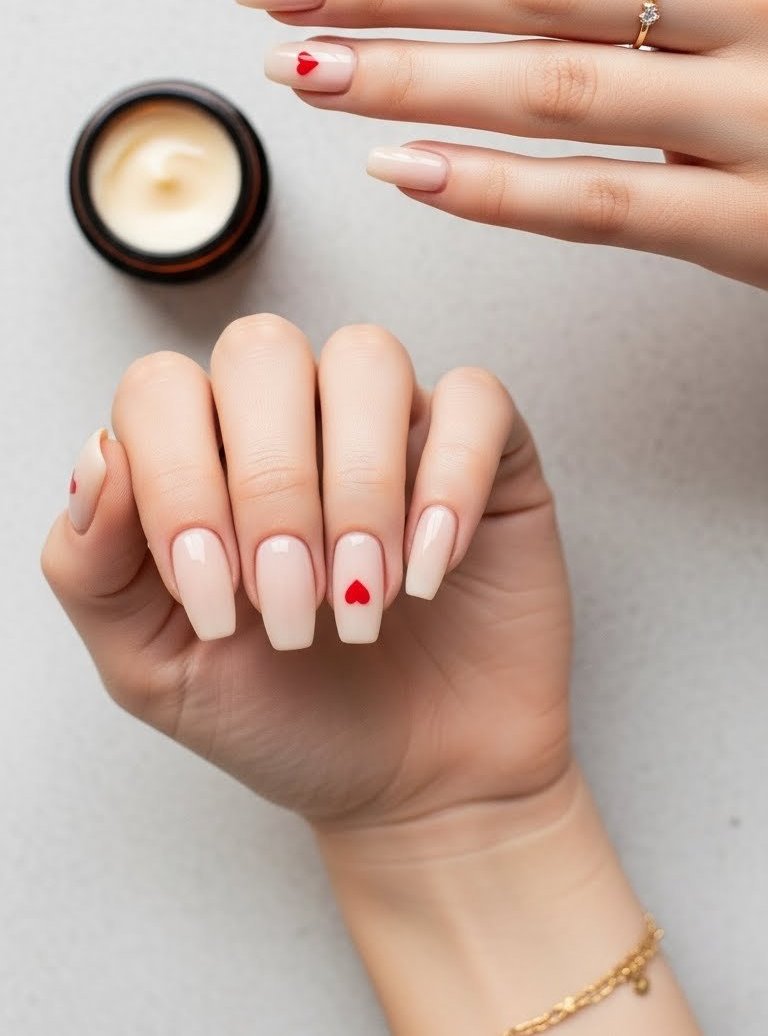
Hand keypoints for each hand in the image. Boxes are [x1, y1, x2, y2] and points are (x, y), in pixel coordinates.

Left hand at [40, 317, 570, 831]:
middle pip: (262, 351)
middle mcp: (292, 417)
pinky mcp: (486, 451)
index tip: (212, 599)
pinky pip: (474, 400)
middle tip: (290, 603)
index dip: (179, 482)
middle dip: (270, 485)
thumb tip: (100, 456)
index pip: (162, 390)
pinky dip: (450, 481)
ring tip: (364, 597)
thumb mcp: (153, 667)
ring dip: (358, 485)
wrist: (416, 783)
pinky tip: (430, 568)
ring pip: (365, 358)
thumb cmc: (284, 715)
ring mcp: (390, 423)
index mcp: (200, 451)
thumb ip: (92, 566)